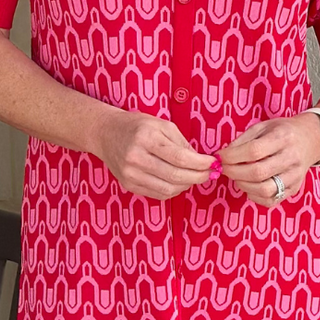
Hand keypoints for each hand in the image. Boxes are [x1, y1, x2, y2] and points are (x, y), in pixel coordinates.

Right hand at [98, 110, 214, 199]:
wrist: (106, 134)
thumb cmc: (137, 126)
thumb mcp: (161, 125)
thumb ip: (182, 143)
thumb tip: (201, 161)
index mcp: (146, 138)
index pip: (180, 157)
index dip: (200, 163)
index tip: (213, 163)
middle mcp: (136, 158)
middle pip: (175, 176)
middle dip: (198, 177)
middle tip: (209, 174)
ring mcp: (130, 174)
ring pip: (168, 189)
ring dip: (187, 185)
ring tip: (195, 177)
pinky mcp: (129, 185)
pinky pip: (158, 194)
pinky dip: (174, 190)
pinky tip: (179, 182)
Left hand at [218, 113, 319, 205]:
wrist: (310, 140)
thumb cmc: (282, 132)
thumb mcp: (263, 126)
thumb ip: (243, 140)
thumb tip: (224, 156)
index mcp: (283, 138)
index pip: (254, 150)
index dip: (232, 156)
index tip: (221, 157)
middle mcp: (291, 158)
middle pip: (257, 172)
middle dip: (234, 172)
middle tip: (225, 169)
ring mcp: (294, 176)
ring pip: (264, 190)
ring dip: (243, 185)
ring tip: (237, 177)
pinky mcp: (294, 189)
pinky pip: (270, 200)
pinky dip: (254, 196)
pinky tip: (249, 186)